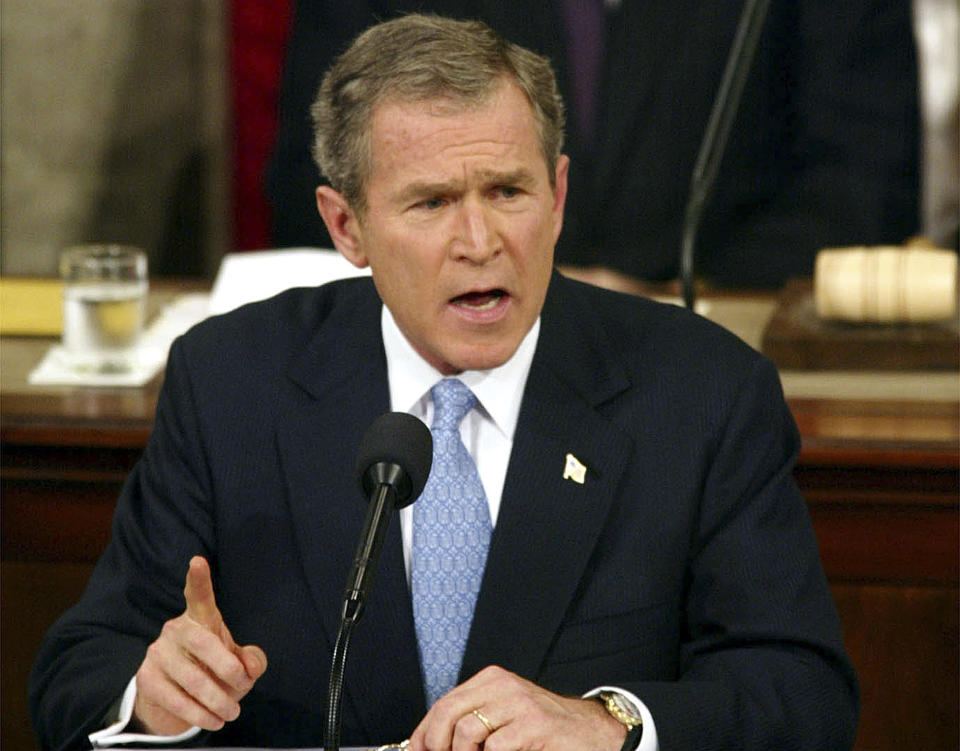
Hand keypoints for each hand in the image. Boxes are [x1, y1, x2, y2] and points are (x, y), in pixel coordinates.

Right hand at [132, 556, 266, 734]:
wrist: (174, 697)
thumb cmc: (214, 669)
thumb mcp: (238, 662)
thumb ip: (252, 660)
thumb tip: (251, 667)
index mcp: (200, 618)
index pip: (199, 596)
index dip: (199, 579)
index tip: (198, 561)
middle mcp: (176, 629)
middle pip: (205, 643)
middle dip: (228, 668)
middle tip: (243, 686)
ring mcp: (157, 653)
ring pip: (193, 679)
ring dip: (218, 700)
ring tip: (232, 712)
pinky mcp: (146, 679)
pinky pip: (177, 700)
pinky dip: (200, 715)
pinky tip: (213, 720)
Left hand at [407, 665, 625, 750]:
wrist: (591, 732)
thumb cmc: (544, 729)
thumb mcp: (504, 716)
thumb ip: (472, 722)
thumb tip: (430, 744)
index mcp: (492, 680)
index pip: (444, 702)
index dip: (424, 732)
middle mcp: (503, 685)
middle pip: (449, 713)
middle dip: (436, 744)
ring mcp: (519, 704)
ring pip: (467, 731)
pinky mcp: (534, 725)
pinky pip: (495, 748)